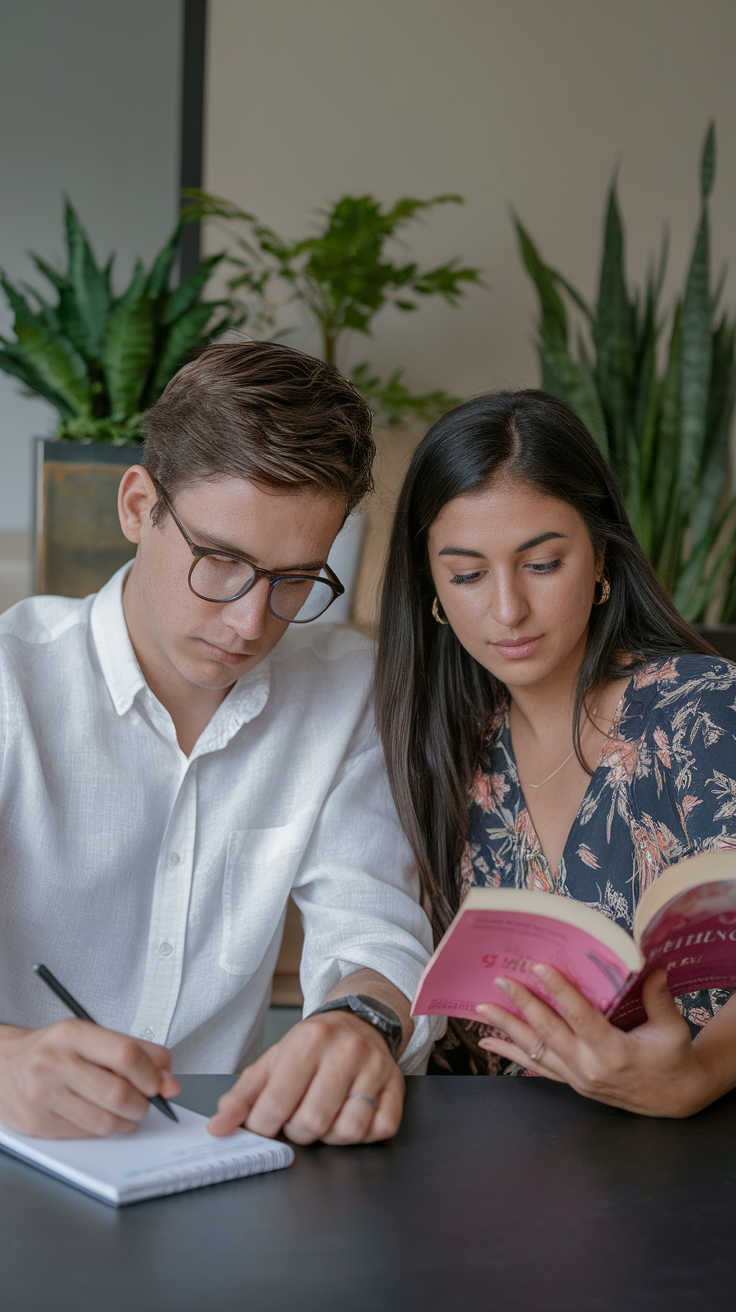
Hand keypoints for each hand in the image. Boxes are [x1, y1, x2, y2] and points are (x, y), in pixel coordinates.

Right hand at [0, 1020, 179, 1137]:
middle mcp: (54, 1063)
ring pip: (105, 1121)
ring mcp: (44, 1096)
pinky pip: (86, 1134)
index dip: (152, 1074)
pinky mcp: (38, 1125)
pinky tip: (104, 1117)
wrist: (3, 1066)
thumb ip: (134, 1052)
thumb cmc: (53, 1050)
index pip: (126, 1055)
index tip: (162, 1082)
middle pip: (118, 1093)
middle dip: (143, 1102)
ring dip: (128, 1120)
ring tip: (128, 1110)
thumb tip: (169, 1080)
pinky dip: (106, 1130)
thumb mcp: (90, 1035)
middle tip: (146, 1100)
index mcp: (72, 1034)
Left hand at [208, 1010, 404, 1144]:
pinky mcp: (397, 1088)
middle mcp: (346, 1051)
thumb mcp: (273, 1060)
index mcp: (309, 1040)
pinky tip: (348, 1115)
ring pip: (347, 1132)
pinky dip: (361, 1134)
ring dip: (329, 1136)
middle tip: (295, 1118)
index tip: (263, 1125)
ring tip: (323, 1116)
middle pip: (312, 1122)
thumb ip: (243, 1095)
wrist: (359, 1021)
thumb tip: (219, 1128)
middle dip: (296, 1132)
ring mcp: (376, 1069)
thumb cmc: (313, 1046)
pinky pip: (378, 1131)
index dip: (263, 1126)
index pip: (277, 1103)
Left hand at [475, 965, 713, 1117]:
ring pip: (535, 1050)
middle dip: (522, 1004)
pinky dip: (511, 1054)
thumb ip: (658, 997)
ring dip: (507, 1029)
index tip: (537, 967)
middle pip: (549, 1032)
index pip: (580, 1016)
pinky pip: (537, 1066)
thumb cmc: (674, 1058)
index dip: (558, 991)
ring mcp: (578, 1078)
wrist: (676, 1098)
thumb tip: (651, 965)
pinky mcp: (573, 1084)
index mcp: (614, 1051)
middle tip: (500, 981)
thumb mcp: (672, 1028)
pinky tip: (489, 1043)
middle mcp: (590, 1067)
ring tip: (482, 1009)